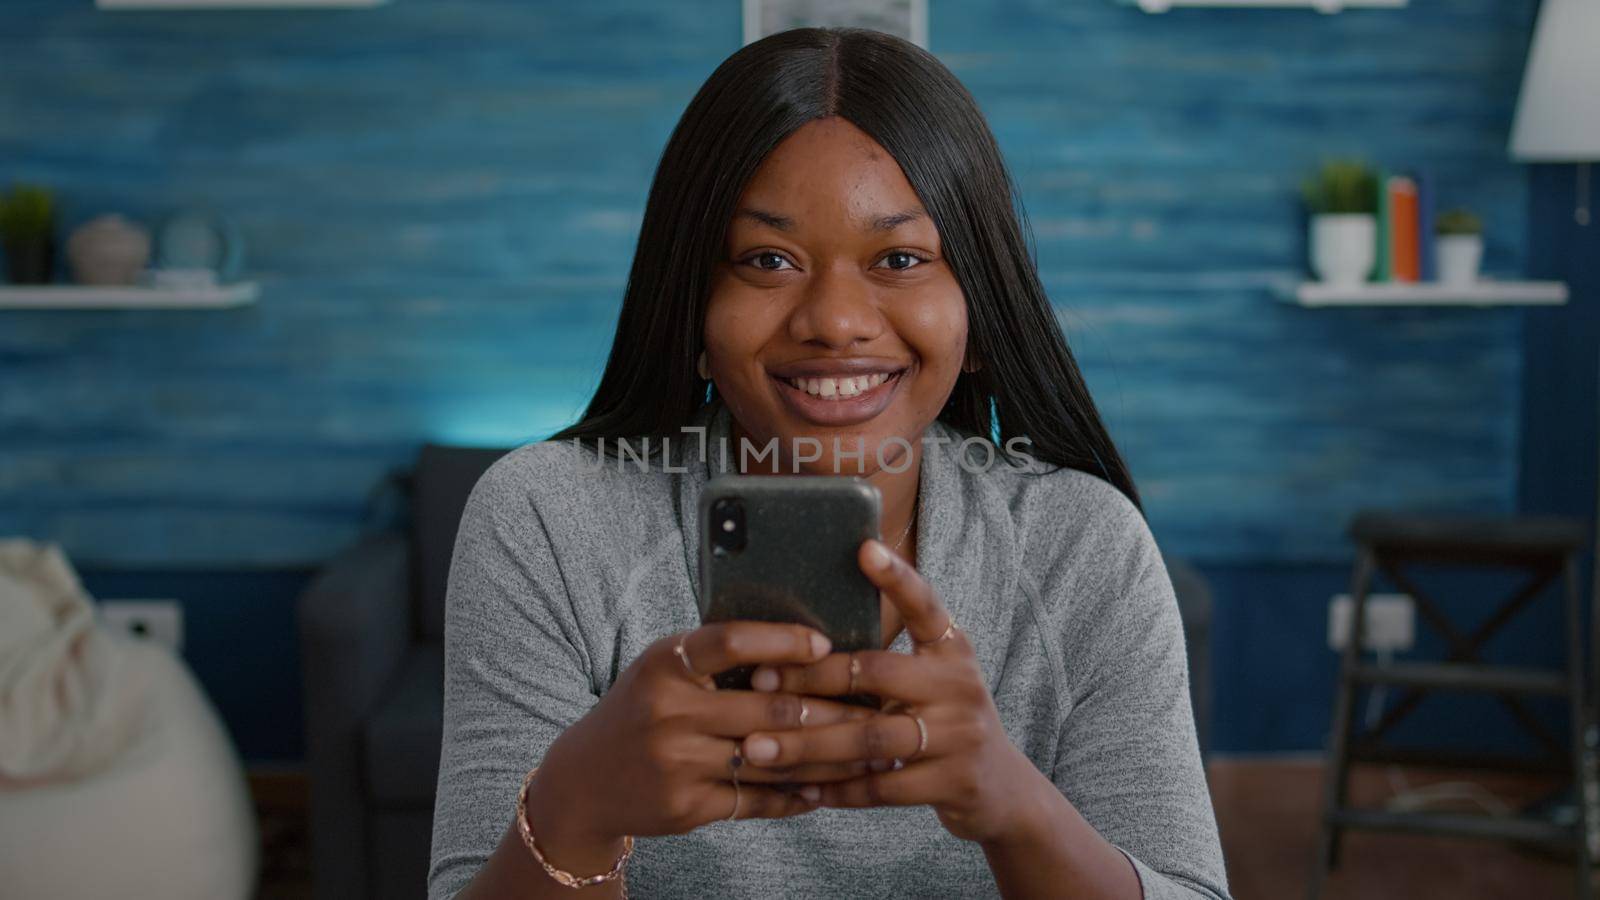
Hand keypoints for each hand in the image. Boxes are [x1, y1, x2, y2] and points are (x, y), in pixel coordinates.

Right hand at [538, 621, 876, 844]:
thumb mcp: (663, 670)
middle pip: (767, 707)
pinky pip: (757, 800)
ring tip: (868, 751)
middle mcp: (668, 712)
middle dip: (830, 709)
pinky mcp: (687, 807)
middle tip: (876, 707)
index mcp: (664, 664)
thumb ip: (716, 657)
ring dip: (827, 758)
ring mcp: (677, 763)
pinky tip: (827, 788)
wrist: (584, 781)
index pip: (729, 642)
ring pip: (773, 759)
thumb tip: (801, 643)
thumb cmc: (641, 709)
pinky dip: (796, 795)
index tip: (825, 645)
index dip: (781, 642)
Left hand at [737, 539, 1048, 845]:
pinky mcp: (953, 782)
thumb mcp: (931, 680)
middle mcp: (960, 685)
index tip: (864, 548)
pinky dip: (835, 789)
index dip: (897, 578)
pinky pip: (880, 788)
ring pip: (870, 738)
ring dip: (807, 745)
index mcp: (952, 650)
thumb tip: (801, 640)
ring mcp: (959, 735)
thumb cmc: (943, 721)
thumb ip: (886, 662)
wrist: (1000, 788)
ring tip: (756, 747)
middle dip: (812, 677)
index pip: (925, 606)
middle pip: (878, 672)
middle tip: (760, 678)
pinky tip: (797, 789)